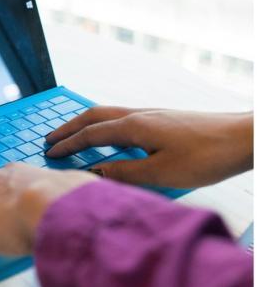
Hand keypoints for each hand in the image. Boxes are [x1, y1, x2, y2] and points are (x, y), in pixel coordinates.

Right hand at [45, 107, 252, 187]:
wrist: (243, 138)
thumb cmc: (206, 156)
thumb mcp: (161, 173)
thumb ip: (123, 172)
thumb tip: (93, 173)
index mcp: (134, 127)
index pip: (90, 134)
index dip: (68, 144)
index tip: (49, 153)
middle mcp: (139, 115)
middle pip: (93, 116)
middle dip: (69, 127)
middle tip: (50, 138)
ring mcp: (152, 114)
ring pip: (108, 113)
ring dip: (85, 123)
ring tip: (73, 134)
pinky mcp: (163, 119)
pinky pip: (122, 117)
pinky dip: (104, 124)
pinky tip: (110, 136)